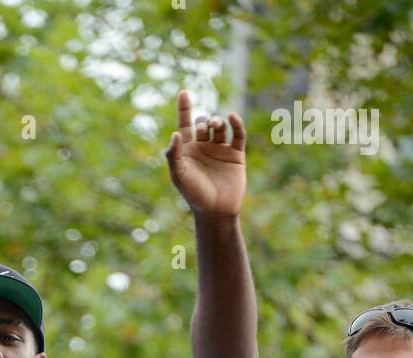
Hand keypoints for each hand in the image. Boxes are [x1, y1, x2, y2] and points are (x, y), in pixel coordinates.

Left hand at [164, 90, 245, 217]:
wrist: (216, 211)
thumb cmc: (194, 195)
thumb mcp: (179, 175)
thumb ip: (174, 155)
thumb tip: (175, 134)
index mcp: (188, 150)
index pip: (185, 124)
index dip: (184, 108)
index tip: (183, 92)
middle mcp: (204, 147)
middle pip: (203, 123)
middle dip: (203, 121)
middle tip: (203, 129)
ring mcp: (220, 150)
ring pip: (220, 126)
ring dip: (217, 121)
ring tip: (215, 126)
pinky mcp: (236, 154)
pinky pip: (238, 134)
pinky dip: (236, 124)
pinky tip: (232, 117)